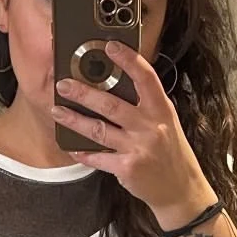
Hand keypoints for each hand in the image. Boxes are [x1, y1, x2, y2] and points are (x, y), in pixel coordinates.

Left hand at [52, 42, 213, 228]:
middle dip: (84, 93)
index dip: (128, 60)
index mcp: (161, 110)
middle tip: (64, 84)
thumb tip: (115, 84)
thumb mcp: (166, 123)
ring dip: (74, 120)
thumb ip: (146, 106)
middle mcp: (150, 127)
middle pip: (112, 104)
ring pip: (99, 130)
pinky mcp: (127, 168)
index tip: (110, 46)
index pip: (146, 78)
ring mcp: (138, 148)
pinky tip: (70, 145)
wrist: (180, 189)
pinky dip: (83, 152)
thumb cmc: (170, 153)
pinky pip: (98, 157)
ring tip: (56, 110)